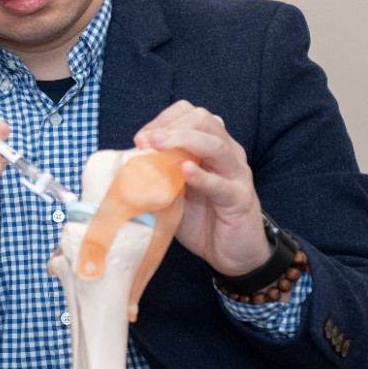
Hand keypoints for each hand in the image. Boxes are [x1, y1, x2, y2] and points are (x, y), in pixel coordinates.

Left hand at [134, 102, 270, 275]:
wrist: (232, 254)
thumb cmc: (202, 219)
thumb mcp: (175, 190)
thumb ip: (160, 173)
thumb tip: (127, 163)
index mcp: (211, 146)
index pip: (190, 114)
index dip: (164, 119)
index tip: (141, 137)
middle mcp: (227, 153)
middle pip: (204, 120)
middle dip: (171, 125)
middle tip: (145, 140)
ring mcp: (237, 174)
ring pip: (215, 144)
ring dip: (183, 140)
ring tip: (158, 146)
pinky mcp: (240, 199)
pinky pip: (221, 184)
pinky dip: (202, 176)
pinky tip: (186, 171)